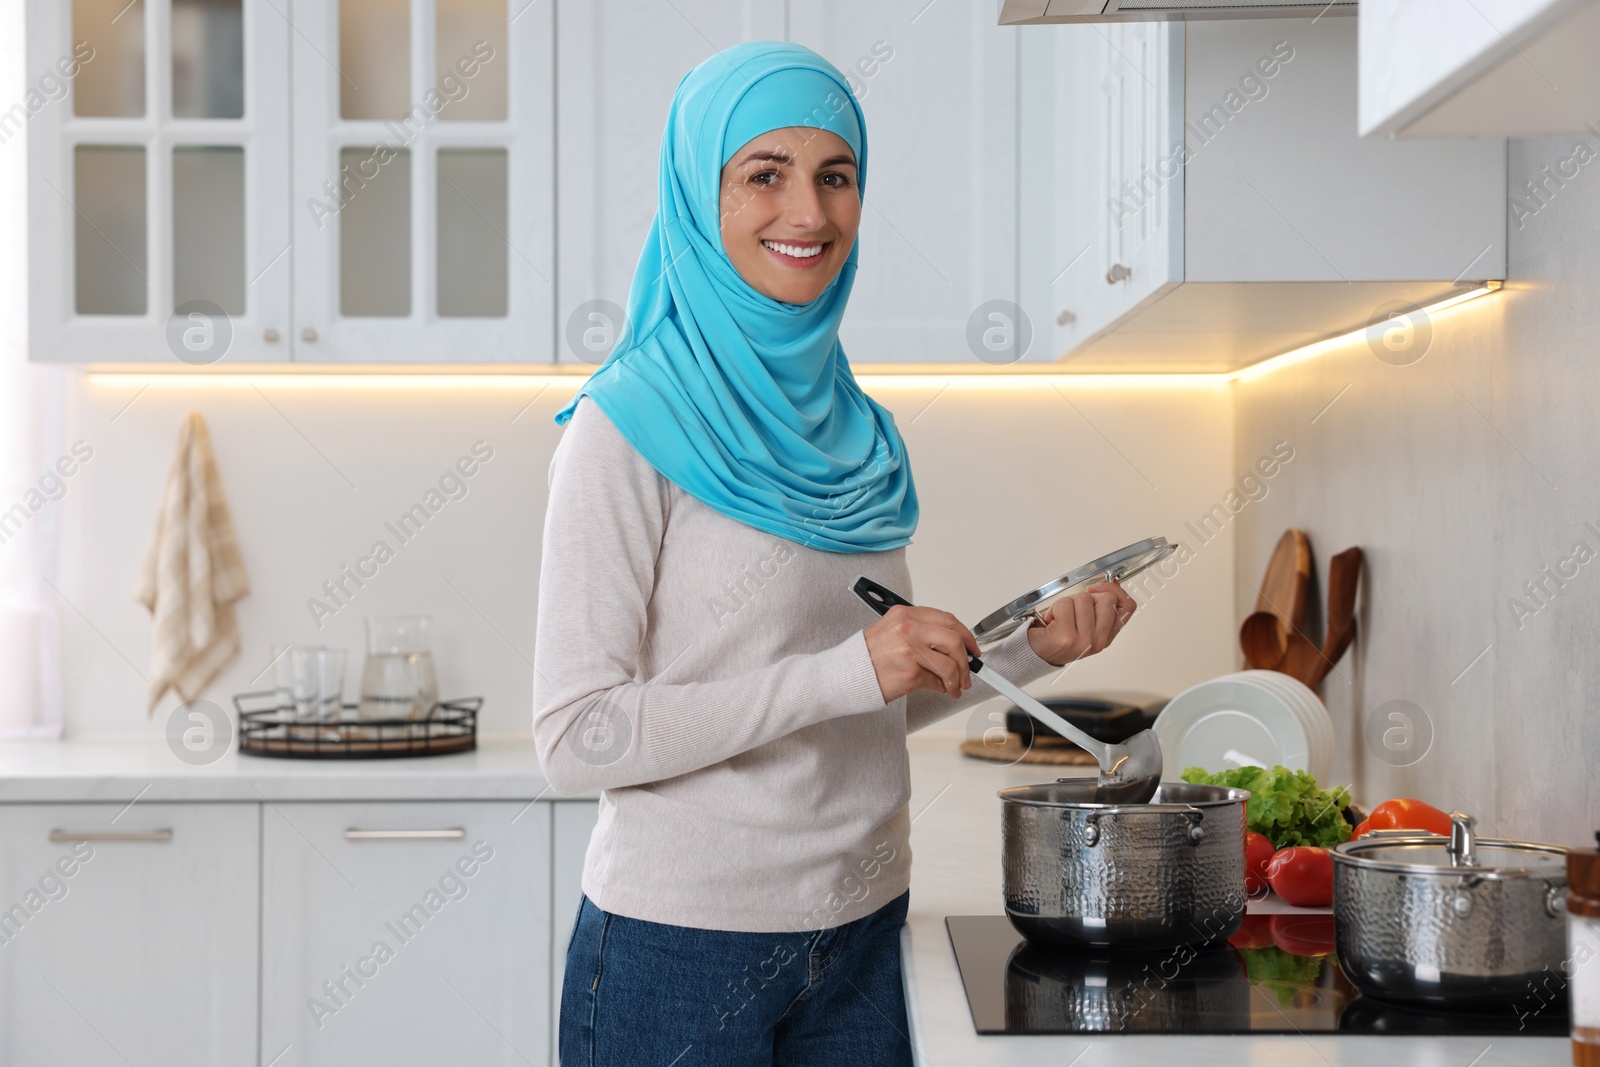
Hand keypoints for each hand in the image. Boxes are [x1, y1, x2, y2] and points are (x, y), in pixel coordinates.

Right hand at [864, 604, 979, 702]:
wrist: (845, 674)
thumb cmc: (867, 655)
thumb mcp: (892, 630)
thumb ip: (921, 631)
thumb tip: (953, 644)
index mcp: (905, 614)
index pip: (948, 620)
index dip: (966, 636)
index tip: (972, 648)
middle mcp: (908, 629)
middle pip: (954, 640)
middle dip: (966, 660)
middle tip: (968, 671)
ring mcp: (909, 651)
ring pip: (950, 664)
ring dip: (958, 679)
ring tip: (955, 686)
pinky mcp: (909, 674)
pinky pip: (937, 682)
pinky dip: (943, 688)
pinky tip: (941, 690)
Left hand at [1026, 581, 1136, 665]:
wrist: (1036, 653)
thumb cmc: (1057, 638)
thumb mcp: (1084, 621)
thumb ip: (1098, 604)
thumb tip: (1106, 583)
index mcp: (1106, 636)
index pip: (1127, 607)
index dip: (1115, 591)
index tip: (1099, 588)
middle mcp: (1098, 640)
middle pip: (1106, 599)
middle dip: (1086, 597)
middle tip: (1074, 610)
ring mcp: (1084, 640)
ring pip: (1083, 599)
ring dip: (1067, 603)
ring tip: (1061, 617)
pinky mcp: (1067, 636)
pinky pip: (1065, 604)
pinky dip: (1055, 608)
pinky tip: (1053, 620)